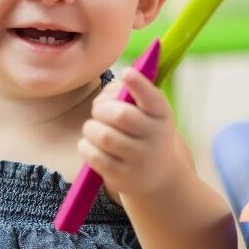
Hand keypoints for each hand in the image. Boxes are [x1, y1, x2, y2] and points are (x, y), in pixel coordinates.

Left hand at [78, 68, 180, 195]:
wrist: (157, 175)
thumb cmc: (143, 131)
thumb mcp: (146, 112)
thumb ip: (124, 93)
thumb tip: (103, 98)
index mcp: (162, 114)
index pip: (152, 97)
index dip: (139, 84)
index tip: (126, 72)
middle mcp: (156, 137)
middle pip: (120, 115)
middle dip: (101, 109)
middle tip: (98, 111)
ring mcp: (140, 159)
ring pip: (104, 136)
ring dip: (90, 128)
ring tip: (92, 128)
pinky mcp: (123, 176)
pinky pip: (95, 156)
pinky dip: (86, 146)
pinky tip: (89, 144)